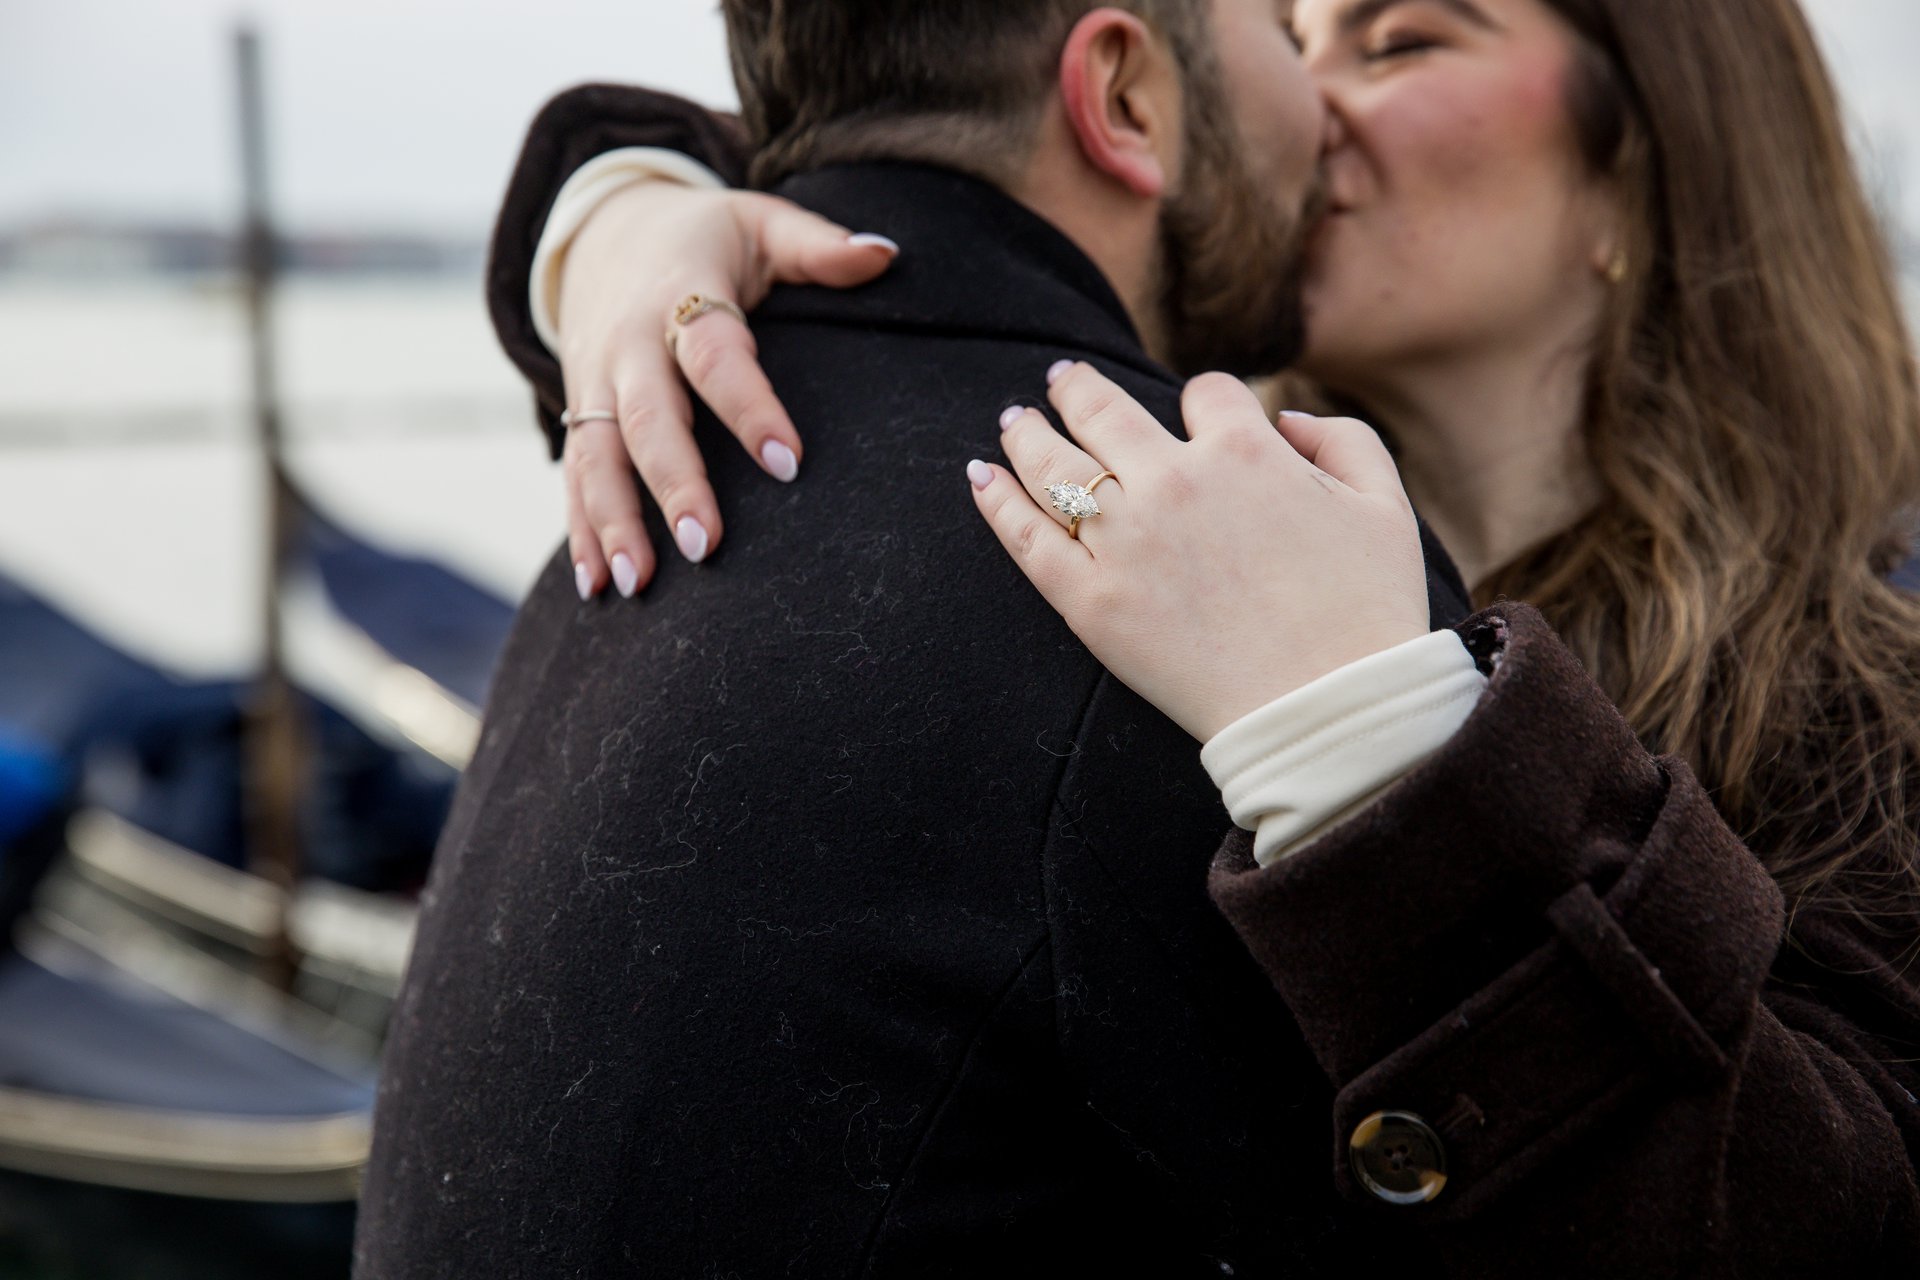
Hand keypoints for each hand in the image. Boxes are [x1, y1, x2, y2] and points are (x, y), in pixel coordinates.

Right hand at [557, 182, 898, 597]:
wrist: (605, 227)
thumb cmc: (703, 236)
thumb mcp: (758, 221)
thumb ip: (818, 245)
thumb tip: (887, 254)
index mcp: (681, 296)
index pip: (715, 356)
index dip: (750, 407)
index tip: (789, 462)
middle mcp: (630, 346)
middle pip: (648, 420)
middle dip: (673, 484)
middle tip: (705, 545)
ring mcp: (597, 384)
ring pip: (597, 458)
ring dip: (613, 522)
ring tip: (636, 584)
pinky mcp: (580, 414)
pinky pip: (574, 477)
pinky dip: (581, 532)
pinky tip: (598, 587)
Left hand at [968, 365, 1430, 741]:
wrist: (1327, 709)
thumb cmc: (1367, 612)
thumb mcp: (1385, 505)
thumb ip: (1341, 439)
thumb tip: (1283, 420)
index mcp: (1246, 452)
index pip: (1206, 395)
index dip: (1207, 403)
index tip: (1201, 419)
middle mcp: (1174, 484)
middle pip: (1105, 411)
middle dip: (1079, 388)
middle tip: (1060, 378)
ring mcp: (1125, 543)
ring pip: (1056, 465)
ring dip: (1029, 433)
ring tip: (1015, 420)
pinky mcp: (1092, 603)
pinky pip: (1028, 539)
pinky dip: (998, 501)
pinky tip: (979, 475)